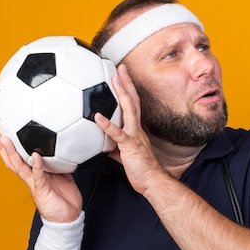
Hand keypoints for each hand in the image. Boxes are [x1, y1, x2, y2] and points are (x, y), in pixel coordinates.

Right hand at [0, 131, 81, 221]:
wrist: (68, 218)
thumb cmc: (64, 200)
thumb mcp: (63, 176)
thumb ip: (59, 165)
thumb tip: (63, 151)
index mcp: (35, 175)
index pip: (19, 159)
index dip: (10, 148)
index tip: (4, 134)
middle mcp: (31, 179)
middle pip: (13, 161)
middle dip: (3, 147)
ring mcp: (35, 184)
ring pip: (19, 167)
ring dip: (11, 153)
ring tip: (5, 140)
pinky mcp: (42, 190)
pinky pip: (38, 176)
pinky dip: (36, 166)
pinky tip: (35, 155)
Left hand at [94, 64, 164, 194]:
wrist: (153, 182)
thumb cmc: (142, 170)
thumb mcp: (125, 155)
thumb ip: (115, 147)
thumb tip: (103, 145)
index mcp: (136, 129)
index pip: (132, 105)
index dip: (127, 89)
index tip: (121, 76)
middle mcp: (137, 129)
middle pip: (132, 101)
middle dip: (126, 83)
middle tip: (119, 67)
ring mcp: (135, 136)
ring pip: (129, 110)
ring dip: (121, 94)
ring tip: (114, 79)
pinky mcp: (130, 146)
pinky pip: (118, 134)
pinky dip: (107, 125)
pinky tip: (97, 117)